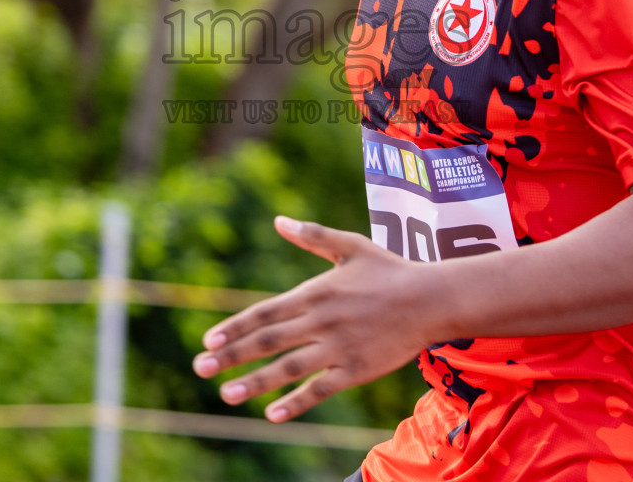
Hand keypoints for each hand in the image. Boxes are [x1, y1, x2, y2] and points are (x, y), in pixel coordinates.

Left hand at [191, 215, 440, 422]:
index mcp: (315, 292)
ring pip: (288, 368)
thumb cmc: (390, 270)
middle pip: (268, 341)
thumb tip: (279, 219)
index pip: (265, 312)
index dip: (235, 328)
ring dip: (254, 382)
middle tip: (200, 369)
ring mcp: (338, 348)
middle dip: (231, 356)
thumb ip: (312, 235)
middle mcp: (321, 321)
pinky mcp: (356, 370)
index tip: (207, 341)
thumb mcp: (350, 246)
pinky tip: (271, 414)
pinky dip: (296, 402)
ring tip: (226, 394)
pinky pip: (320, 390)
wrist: (432, 299)